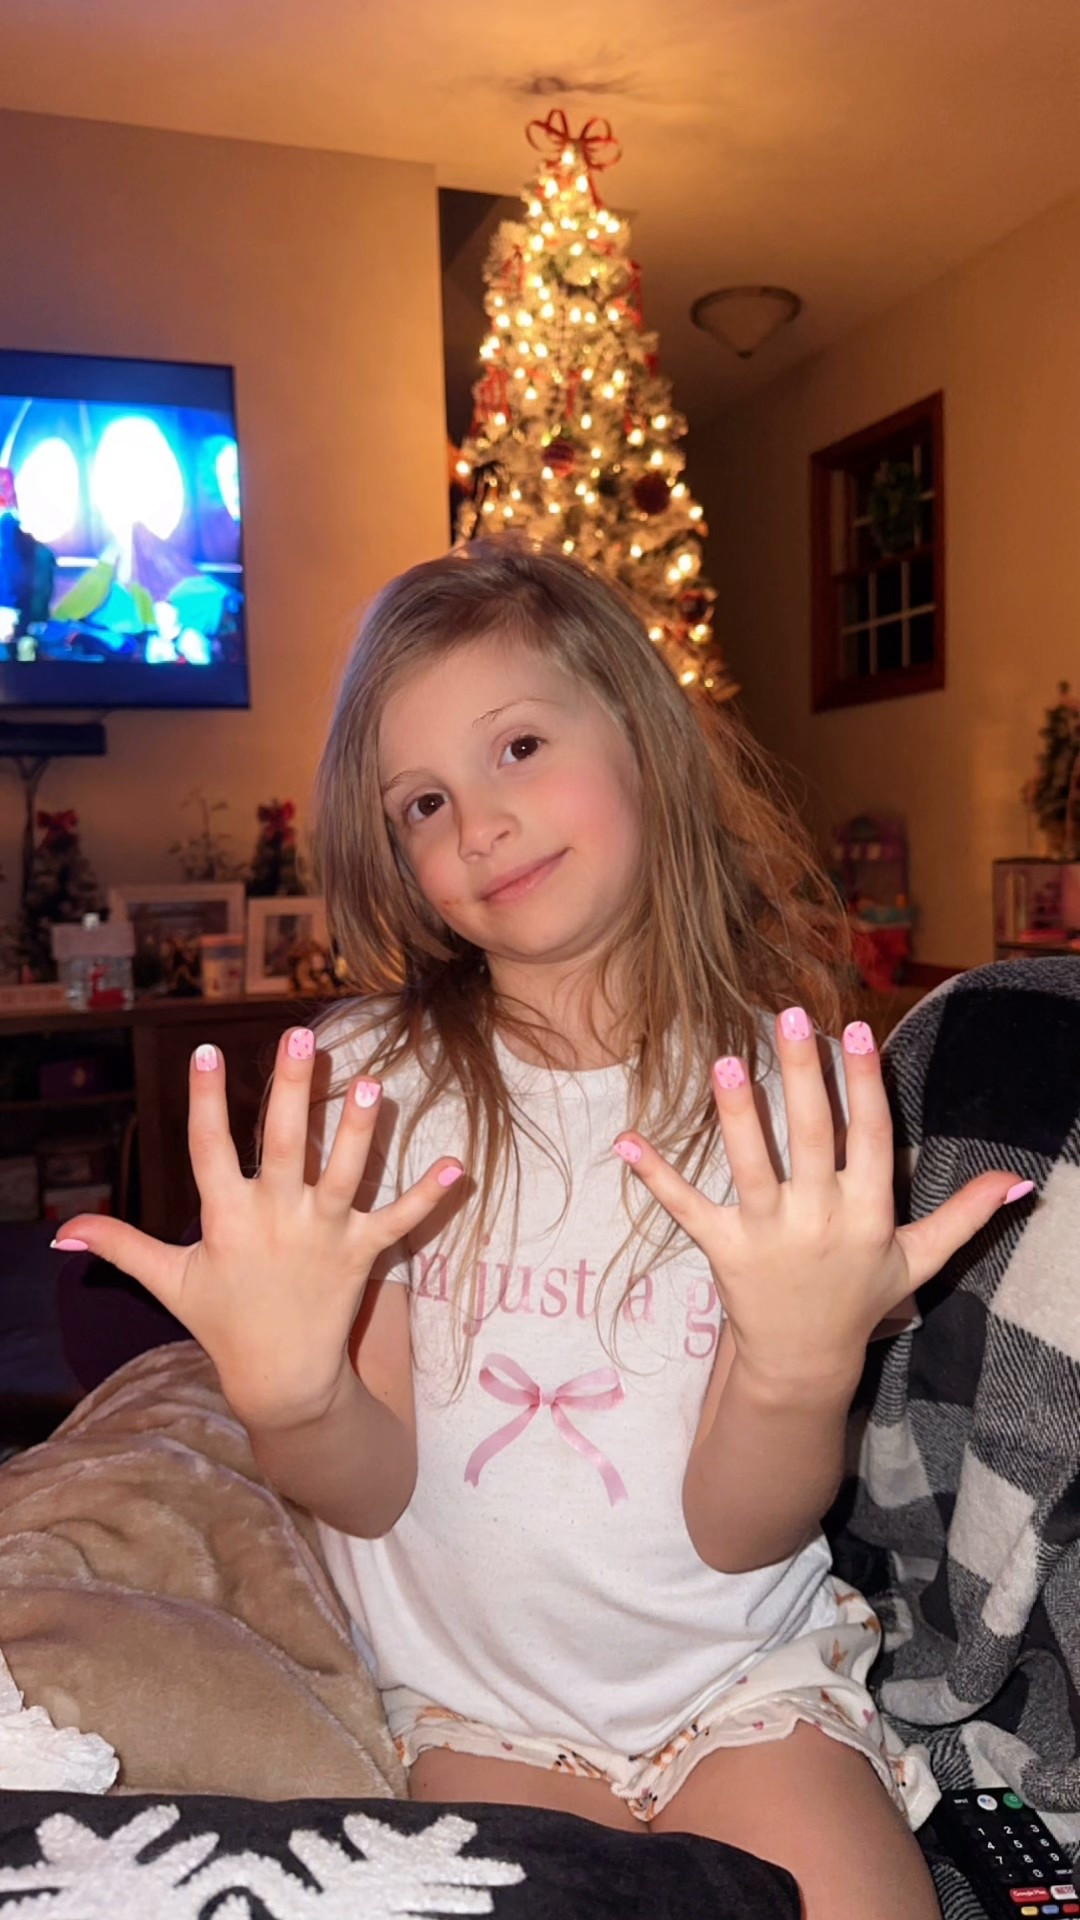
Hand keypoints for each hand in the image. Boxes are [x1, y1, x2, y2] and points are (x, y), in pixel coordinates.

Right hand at [51, 1026, 462, 1428]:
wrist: (281, 1380)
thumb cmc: (223, 1319)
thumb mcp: (168, 1280)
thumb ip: (120, 1245)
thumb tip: (60, 1233)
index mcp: (227, 1218)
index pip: (210, 1149)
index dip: (207, 1101)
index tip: (209, 1051)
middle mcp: (276, 1219)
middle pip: (284, 1144)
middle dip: (292, 1089)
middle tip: (301, 1036)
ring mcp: (323, 1235)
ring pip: (344, 1173)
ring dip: (360, 1131)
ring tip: (374, 1083)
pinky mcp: (362, 1255)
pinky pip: (399, 1222)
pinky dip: (429, 1197)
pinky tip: (458, 1166)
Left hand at [614, 1008, 1030, 1395]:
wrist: (804, 1363)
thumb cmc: (861, 1299)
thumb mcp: (919, 1260)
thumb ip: (964, 1216)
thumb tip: (1019, 1181)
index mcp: (869, 1213)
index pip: (871, 1136)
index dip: (866, 1083)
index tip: (858, 1028)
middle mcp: (821, 1219)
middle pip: (813, 1136)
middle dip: (804, 1074)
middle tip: (791, 1017)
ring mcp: (770, 1236)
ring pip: (753, 1167)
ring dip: (738, 1115)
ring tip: (726, 1062)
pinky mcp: (724, 1251)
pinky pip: (688, 1209)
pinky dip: (656, 1178)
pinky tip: (625, 1142)